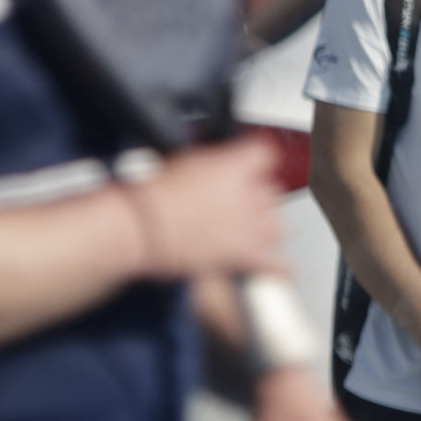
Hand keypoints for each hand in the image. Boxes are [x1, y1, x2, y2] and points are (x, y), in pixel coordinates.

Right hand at [130, 135, 283, 280]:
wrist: (144, 226)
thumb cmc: (153, 195)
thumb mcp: (184, 161)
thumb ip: (212, 163)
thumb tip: (214, 169)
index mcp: (236, 164)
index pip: (265, 154)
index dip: (255, 163)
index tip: (249, 167)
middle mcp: (251, 193)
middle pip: (270, 192)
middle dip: (255, 199)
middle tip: (232, 205)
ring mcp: (252, 226)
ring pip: (276, 225)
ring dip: (263, 228)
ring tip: (244, 232)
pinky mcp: (247, 255)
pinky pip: (277, 263)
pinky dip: (276, 266)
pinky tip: (271, 267)